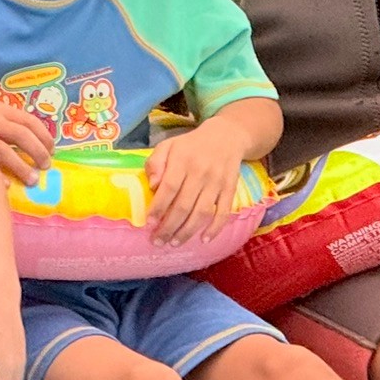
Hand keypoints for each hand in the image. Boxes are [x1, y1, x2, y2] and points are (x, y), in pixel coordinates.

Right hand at [0, 94, 53, 183]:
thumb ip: (1, 119)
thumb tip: (26, 136)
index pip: (29, 120)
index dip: (44, 135)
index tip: (52, 148)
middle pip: (23, 137)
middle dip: (38, 152)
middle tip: (46, 165)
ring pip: (7, 153)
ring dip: (22, 168)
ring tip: (32, 180)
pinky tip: (5, 187)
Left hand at [143, 120, 250, 245]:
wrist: (227, 137)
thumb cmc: (191, 145)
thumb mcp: (168, 145)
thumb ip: (155, 163)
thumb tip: (152, 185)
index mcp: (182, 160)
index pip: (169, 188)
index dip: (158, 207)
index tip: (148, 223)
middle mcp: (200, 172)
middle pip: (184, 205)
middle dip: (169, 227)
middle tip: (158, 241)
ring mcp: (217, 182)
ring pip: (202, 213)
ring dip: (187, 231)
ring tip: (174, 243)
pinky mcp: (230, 189)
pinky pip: (223, 212)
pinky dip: (215, 228)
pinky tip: (204, 240)